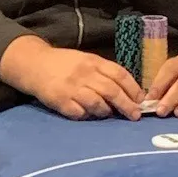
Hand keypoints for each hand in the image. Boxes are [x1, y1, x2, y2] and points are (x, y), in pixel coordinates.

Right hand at [24, 45, 143, 120]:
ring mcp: (72, 88)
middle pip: (111, 91)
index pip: (119, 74)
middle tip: (135, 116)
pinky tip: (89, 115)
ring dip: (107, 112)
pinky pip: (79, 113)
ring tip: (110, 114)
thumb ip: (104, 73)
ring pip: (97, 103)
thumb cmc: (65, 63)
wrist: (35, 64)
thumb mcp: (86, 60)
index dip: (133, 88)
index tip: (142, 100)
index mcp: (93, 61)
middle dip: (126, 105)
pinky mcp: (60, 101)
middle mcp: (84, 73)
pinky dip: (87, 116)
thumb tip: (128, 91)